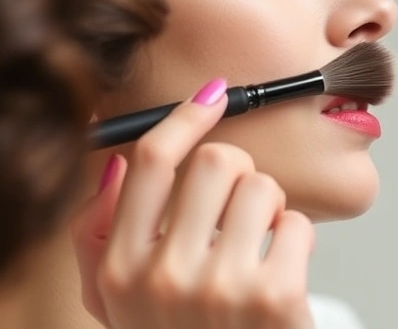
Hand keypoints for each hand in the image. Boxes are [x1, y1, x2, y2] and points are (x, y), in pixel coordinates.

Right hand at [71, 78, 315, 328]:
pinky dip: (298, 241)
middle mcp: (163, 277)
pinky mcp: (275, 298)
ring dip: (270, 208)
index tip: (212, 95)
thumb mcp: (118, 301)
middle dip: (239, 173)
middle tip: (240, 207)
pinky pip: (299, 224)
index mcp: (119, 269)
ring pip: (263, 188)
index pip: (148, 162)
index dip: (185, 117)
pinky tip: (282, 272)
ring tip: (260, 245)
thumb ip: (99, 235)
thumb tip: (115, 163)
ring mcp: (221, 289)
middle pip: (216, 162)